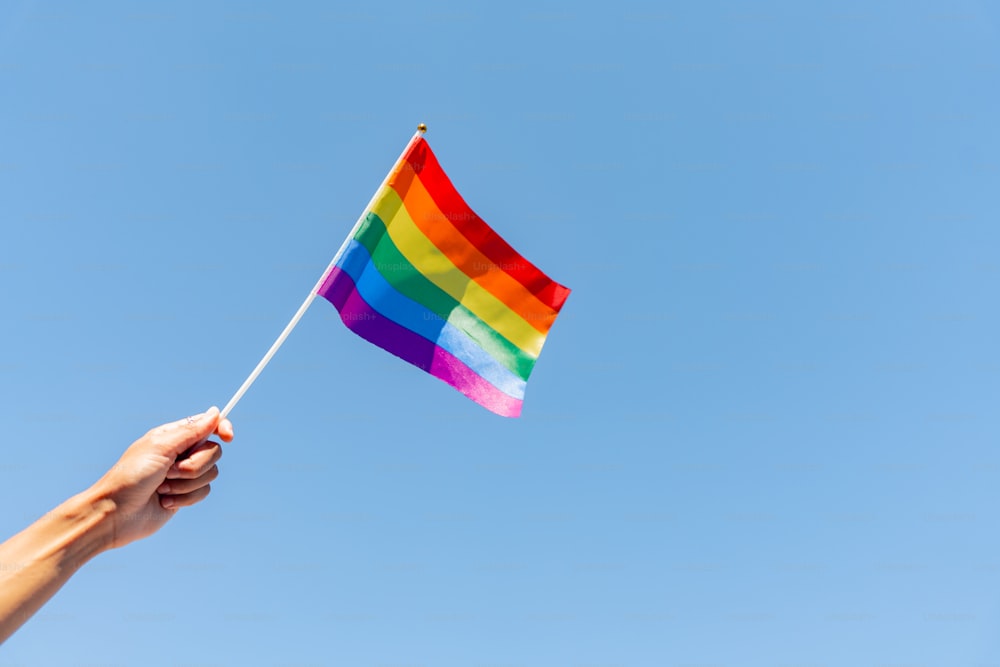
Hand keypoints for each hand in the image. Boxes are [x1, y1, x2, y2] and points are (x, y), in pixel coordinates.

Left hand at [92, 407, 232, 549]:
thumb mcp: (161, 448)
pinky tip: (164, 502)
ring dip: (186, 484)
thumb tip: (215, 413)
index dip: (222, 428)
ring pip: (211, 474)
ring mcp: (183, 475)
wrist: (115, 514)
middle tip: (170, 471)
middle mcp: (181, 453)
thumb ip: (191, 431)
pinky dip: (185, 499)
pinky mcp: (185, 495)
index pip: (208, 425)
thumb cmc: (130, 477)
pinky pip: (204, 492)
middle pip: (214, 451)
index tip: (228, 436)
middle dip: (194, 465)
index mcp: (174, 436)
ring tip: (161, 488)